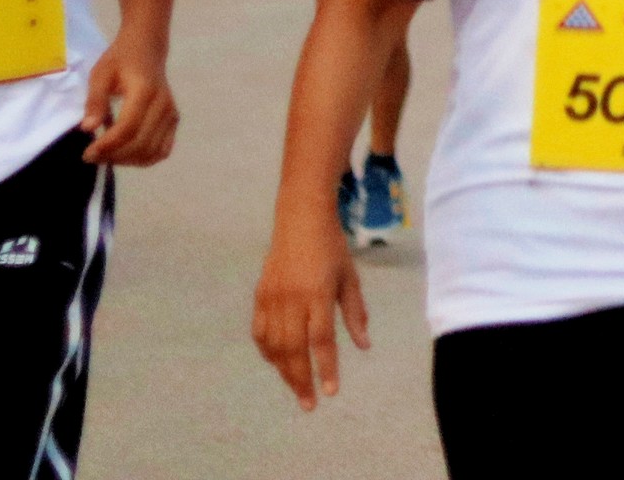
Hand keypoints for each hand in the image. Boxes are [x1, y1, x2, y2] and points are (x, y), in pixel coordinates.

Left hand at [78, 30, 178, 165]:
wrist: (147, 49)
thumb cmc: (120, 60)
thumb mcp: (100, 75)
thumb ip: (95, 101)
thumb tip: (88, 129)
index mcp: (144, 91)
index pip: (128, 128)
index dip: (107, 146)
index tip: (87, 153)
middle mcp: (163, 105)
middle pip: (140, 144)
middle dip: (114, 156)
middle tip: (92, 156)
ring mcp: (171, 114)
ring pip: (152, 151)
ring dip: (127, 160)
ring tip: (107, 155)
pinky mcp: (174, 121)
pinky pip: (162, 150)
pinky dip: (144, 159)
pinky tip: (126, 154)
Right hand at [251, 206, 367, 408]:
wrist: (301, 219)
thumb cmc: (332, 249)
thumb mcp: (350, 278)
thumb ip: (355, 313)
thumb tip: (364, 346)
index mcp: (318, 293)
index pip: (321, 340)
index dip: (326, 368)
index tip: (331, 391)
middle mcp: (292, 297)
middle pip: (294, 349)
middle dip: (301, 380)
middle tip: (309, 404)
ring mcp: (272, 297)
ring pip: (274, 345)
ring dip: (284, 371)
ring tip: (296, 388)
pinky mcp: (260, 295)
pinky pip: (260, 332)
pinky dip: (268, 352)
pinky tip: (278, 364)